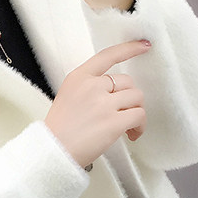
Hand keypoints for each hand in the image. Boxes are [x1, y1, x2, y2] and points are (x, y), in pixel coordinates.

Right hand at [44, 39, 151, 168]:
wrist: (54, 151)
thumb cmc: (59, 131)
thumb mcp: (68, 98)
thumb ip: (89, 90)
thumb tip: (113, 96)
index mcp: (79, 78)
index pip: (108, 56)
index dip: (129, 49)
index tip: (143, 46)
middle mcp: (92, 86)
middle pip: (127, 81)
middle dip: (130, 98)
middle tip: (126, 114)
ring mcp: (103, 103)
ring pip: (137, 97)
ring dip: (137, 111)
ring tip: (130, 127)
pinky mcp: (113, 121)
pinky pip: (139, 115)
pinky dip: (140, 126)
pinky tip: (132, 134)